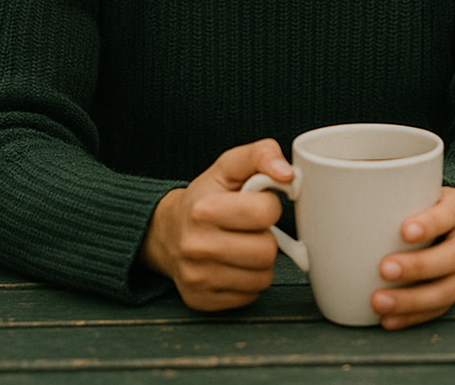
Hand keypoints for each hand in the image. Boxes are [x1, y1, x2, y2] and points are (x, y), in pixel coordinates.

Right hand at [138, 139, 292, 310]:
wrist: (166, 232)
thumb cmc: (205, 198)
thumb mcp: (229, 166)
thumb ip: (261, 155)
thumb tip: (288, 174)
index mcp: (204, 210)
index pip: (266, 213)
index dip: (269, 207)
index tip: (256, 205)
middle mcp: (196, 246)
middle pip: (267, 251)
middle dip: (266, 237)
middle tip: (249, 229)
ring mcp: (197, 277)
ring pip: (262, 278)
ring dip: (260, 262)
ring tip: (242, 246)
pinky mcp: (201, 300)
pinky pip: (250, 296)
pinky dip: (248, 281)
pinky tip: (233, 265)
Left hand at [370, 186, 454, 329]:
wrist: (434, 225)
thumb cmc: (406, 203)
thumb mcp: (396, 188)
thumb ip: (365, 188)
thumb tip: (315, 186)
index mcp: (453, 206)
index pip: (450, 212)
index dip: (432, 223)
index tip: (403, 231)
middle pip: (452, 255)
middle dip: (419, 266)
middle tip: (384, 269)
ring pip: (449, 288)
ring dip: (413, 300)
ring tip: (379, 302)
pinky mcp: (452, 289)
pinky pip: (438, 309)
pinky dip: (412, 317)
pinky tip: (388, 319)